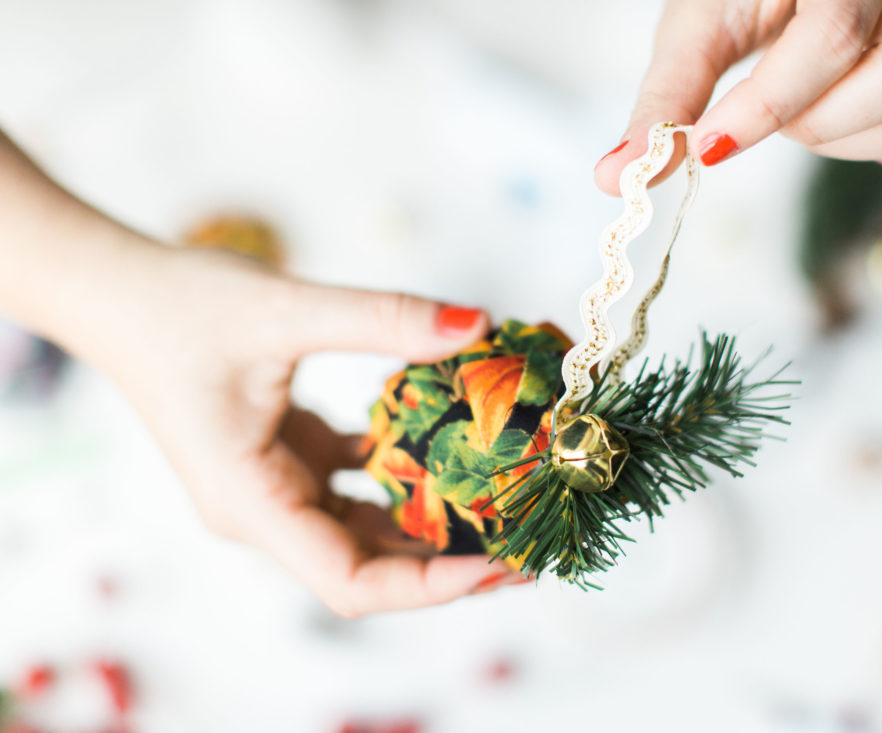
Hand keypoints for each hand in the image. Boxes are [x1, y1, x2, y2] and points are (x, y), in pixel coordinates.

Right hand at [101, 247, 525, 615]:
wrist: (119, 292)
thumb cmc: (177, 307)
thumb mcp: (285, 308)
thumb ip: (384, 317)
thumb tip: (478, 323)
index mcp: (252, 503)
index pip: (350, 583)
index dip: (429, 584)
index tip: (501, 561)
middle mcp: (267, 512)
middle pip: (372, 568)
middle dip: (454, 562)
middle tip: (536, 541)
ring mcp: (278, 490)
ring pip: (370, 531)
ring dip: (437, 524)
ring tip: (513, 506)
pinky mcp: (290, 461)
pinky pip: (361, 486)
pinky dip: (410, 476)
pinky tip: (462, 453)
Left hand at [594, 0, 881, 189]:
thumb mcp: (700, 21)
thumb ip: (665, 98)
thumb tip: (614, 178)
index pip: (836, 34)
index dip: (768, 105)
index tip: (709, 146)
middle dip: (812, 123)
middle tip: (770, 114)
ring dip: (849, 142)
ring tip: (809, 110)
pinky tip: (860, 134)